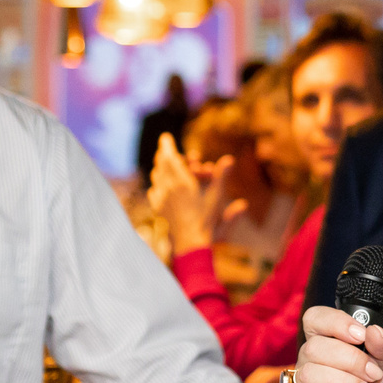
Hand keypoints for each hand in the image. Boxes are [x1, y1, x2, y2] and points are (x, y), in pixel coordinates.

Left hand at [149, 134, 246, 257]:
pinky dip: (157, 184)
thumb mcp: (216, 198)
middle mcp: (168, 188)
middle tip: (166, 148)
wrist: (189, 245)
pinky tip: (159, 186)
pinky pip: (153, 191)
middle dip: (164, 155)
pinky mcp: (158, 210)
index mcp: (182, 182)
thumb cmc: (206, 222)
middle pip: (161, 165)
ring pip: (156, 177)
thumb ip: (221, 177)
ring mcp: (161, 199)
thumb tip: (229, 159)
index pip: (170, 158)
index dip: (167, 145)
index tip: (165, 137)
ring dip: (160, 168)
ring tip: (162, 164)